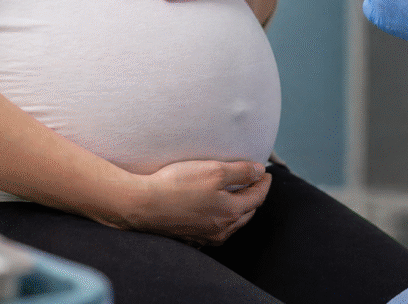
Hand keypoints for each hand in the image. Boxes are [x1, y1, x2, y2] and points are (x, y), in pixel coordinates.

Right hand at [124, 160, 271, 245]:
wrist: (141, 205)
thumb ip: (241, 172)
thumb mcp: (214, 171)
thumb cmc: (177, 185)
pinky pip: (213, 231)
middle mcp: (221, 229)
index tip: (266, 173)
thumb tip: (259, 171)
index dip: (264, 183)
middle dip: (254, 198)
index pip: (257, 197)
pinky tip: (214, 213)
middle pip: (246, 213)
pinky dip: (220, 220)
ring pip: (231, 225)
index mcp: (231, 212)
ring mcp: (205, 237)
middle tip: (255, 184)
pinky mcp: (189, 238)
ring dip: (238, 211)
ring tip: (238, 197)